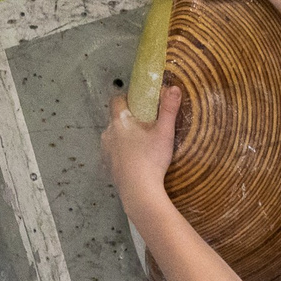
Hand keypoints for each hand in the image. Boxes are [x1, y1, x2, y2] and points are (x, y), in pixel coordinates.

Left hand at [102, 84, 181, 202]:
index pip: (116, 100)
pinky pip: (113, 155)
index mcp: (119, 121)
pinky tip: (135, 162)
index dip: (126, 99)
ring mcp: (106, 151)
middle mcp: (108, 134)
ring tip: (142, 146)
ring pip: (113, 137)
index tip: (140, 103)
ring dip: (124, 138)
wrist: (139, 192)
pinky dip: (122, 155)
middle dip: (129, 120)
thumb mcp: (164, 132)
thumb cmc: (151, 160)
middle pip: (115, 119)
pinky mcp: (108, 167)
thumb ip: (169, 109)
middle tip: (146, 126)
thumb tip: (174, 88)